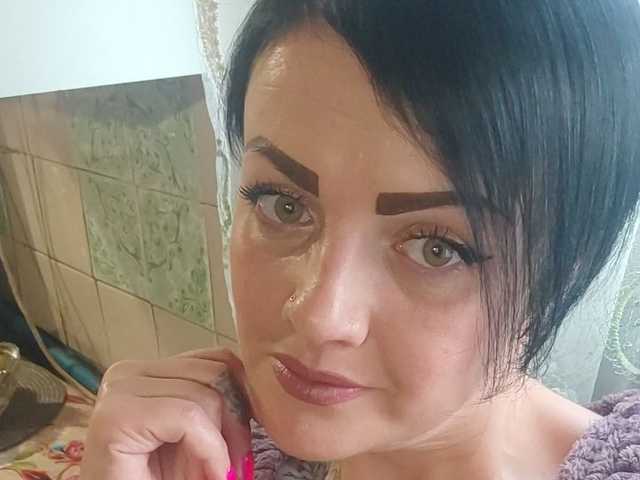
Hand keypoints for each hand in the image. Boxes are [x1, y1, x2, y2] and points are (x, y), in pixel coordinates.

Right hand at [80, 348, 253, 479]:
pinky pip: (188, 417)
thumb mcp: (203, 434)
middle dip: (235, 424)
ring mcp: (118, 390)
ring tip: (214, 474)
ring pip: (205, 395)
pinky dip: (210, 450)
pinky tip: (211, 474)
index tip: (246, 442)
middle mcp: (129, 373)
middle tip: (235, 466)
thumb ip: (222, 401)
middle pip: (215, 373)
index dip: (243, 400)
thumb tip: (269, 378)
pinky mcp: (115, 416)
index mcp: (150, 371)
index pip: (218, 360)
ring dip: (221, 445)